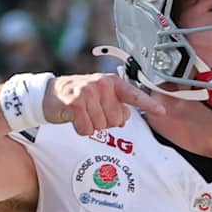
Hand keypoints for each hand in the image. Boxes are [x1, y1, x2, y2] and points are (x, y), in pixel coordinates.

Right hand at [43, 72, 166, 134]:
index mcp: (111, 83)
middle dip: (105, 122)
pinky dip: (81, 129)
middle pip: (116, 120)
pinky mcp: (75, 103)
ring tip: (82, 114)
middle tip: (92, 112)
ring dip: (91, 125)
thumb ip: (117, 105)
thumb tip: (125, 117)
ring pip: (101, 126)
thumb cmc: (79, 97)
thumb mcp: (101, 96)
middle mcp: (101, 85)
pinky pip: (87, 129)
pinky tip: (75, 119)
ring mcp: (88, 93)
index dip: (148, 104)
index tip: (162, 111)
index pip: (133, 95)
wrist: (49, 94)